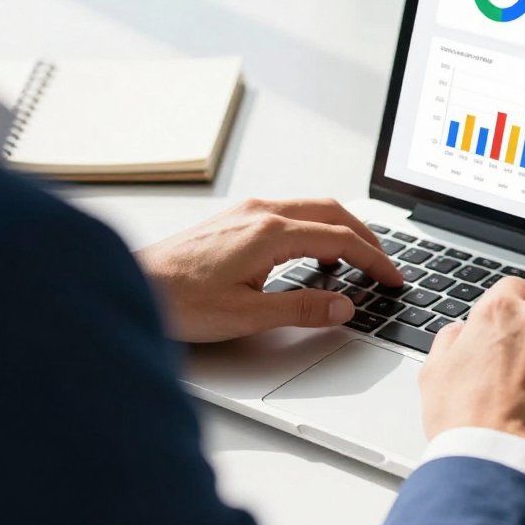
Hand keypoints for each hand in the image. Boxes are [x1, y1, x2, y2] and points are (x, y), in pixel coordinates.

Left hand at [136, 198, 402, 342]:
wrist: (131, 285)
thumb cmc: (178, 300)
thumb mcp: (248, 315)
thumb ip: (302, 308)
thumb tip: (344, 306)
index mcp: (270, 232)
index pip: (340, 239)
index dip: (374, 260)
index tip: (392, 279)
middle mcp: (261, 212)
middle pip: (333, 213)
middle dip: (366, 238)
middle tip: (385, 266)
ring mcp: (247, 212)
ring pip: (312, 210)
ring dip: (341, 232)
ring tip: (357, 263)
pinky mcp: (236, 219)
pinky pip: (291, 215)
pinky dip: (316, 231)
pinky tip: (313, 257)